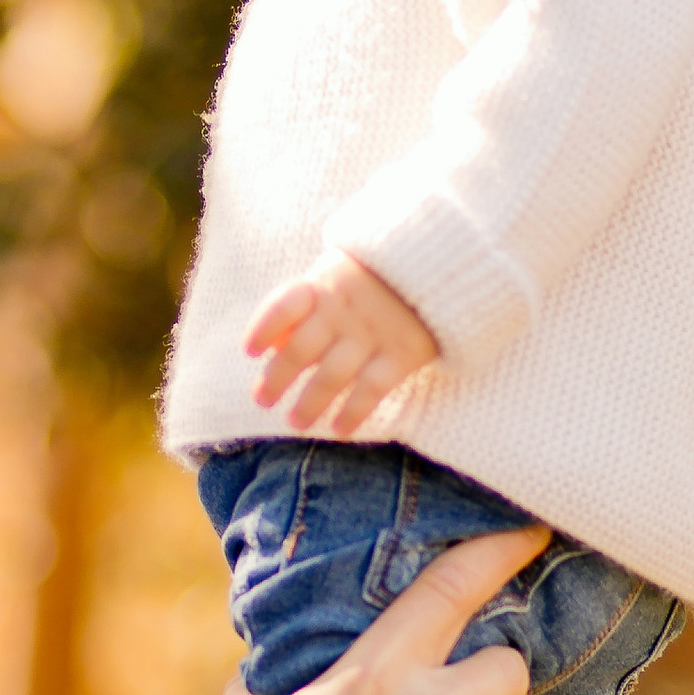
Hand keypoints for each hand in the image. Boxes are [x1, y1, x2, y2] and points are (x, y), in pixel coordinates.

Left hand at [243, 250, 436, 438]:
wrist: (444, 264)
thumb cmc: (378, 275)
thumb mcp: (339, 274)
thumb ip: (307, 305)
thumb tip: (272, 344)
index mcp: (325, 285)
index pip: (285, 305)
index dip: (264, 327)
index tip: (249, 350)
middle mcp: (344, 311)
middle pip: (301, 349)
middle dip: (276, 377)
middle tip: (261, 400)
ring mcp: (374, 333)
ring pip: (332, 375)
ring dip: (310, 403)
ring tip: (295, 423)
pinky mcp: (403, 353)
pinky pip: (372, 389)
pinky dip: (354, 412)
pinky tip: (339, 430)